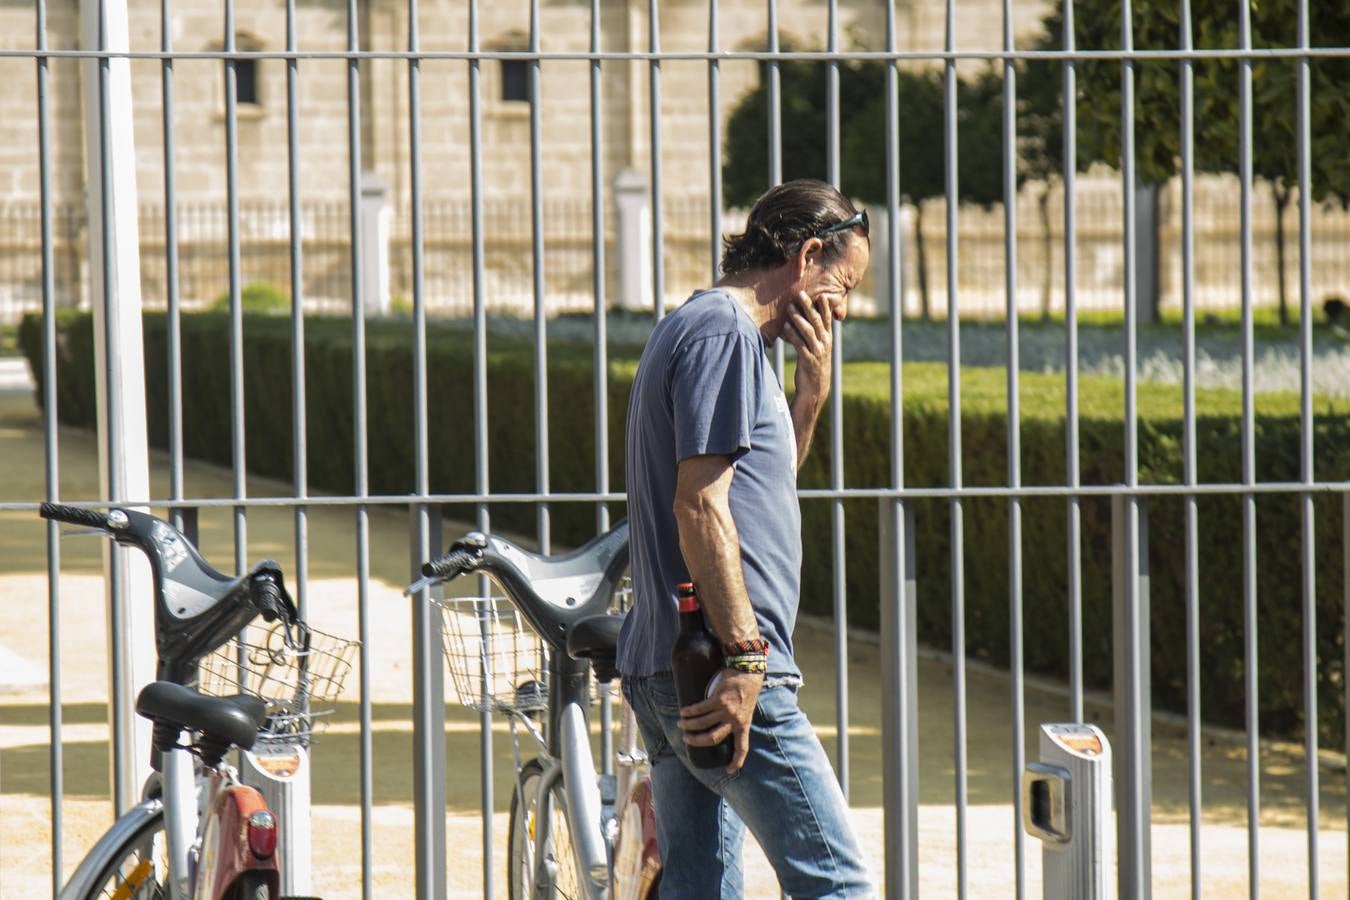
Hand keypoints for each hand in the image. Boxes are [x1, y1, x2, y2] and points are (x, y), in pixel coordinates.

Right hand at [676, 668, 764, 773]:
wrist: (749, 671)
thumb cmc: (747, 689)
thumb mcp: (746, 708)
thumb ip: (737, 718)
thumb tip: (721, 724)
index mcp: (744, 725)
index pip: (742, 748)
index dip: (736, 761)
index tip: (730, 771)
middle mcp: (735, 720)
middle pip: (712, 738)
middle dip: (697, 741)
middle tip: (687, 739)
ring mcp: (726, 710)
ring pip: (703, 723)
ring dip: (689, 725)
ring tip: (681, 724)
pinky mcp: (718, 698)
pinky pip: (700, 708)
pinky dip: (689, 712)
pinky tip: (683, 712)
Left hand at [782, 290, 833, 410]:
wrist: (815, 389)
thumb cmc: (813, 366)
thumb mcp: (816, 349)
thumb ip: (812, 336)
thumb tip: (801, 321)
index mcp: (827, 339)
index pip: (827, 319)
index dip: (825, 306)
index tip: (821, 294)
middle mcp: (825, 344)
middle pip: (817, 321)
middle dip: (809, 307)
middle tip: (801, 294)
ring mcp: (817, 352)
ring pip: (809, 331)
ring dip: (798, 318)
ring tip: (790, 308)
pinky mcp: (808, 360)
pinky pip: (800, 344)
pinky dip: (792, 335)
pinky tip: (785, 327)